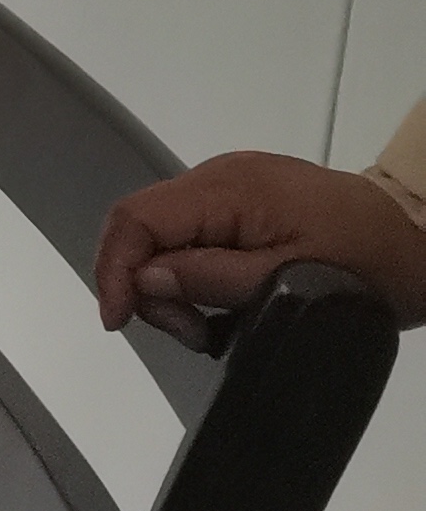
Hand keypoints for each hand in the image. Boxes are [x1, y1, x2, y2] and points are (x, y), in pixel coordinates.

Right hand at [93, 149, 425, 344]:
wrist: (425, 232)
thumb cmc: (373, 260)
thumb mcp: (295, 281)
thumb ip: (215, 278)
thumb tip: (148, 279)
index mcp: (229, 189)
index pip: (138, 218)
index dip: (116, 270)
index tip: (119, 322)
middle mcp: (219, 175)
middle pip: (143, 226)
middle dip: (149, 286)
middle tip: (194, 334)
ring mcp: (232, 183)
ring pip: (165, 232)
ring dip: (172, 284)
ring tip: (212, 325)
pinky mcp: (245, 197)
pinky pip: (193, 231)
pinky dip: (192, 270)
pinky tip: (222, 300)